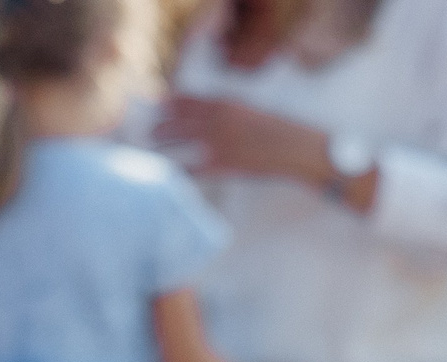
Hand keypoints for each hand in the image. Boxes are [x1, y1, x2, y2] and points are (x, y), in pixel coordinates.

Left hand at [156, 95, 330, 185]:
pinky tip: (168, 175)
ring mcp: (218, 142)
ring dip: (163, 144)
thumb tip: (209, 116)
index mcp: (225, 102)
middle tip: (150, 131)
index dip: (170, 102)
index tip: (158, 105)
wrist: (296, 148)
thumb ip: (228, 111)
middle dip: (161, 125)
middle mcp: (216, 119)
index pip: (187, 99)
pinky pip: (192, 169)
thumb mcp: (250, 110)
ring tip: (152, 148)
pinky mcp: (223, 164)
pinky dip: (178, 172)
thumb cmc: (278, 130)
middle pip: (178, 120)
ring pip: (179, 141)